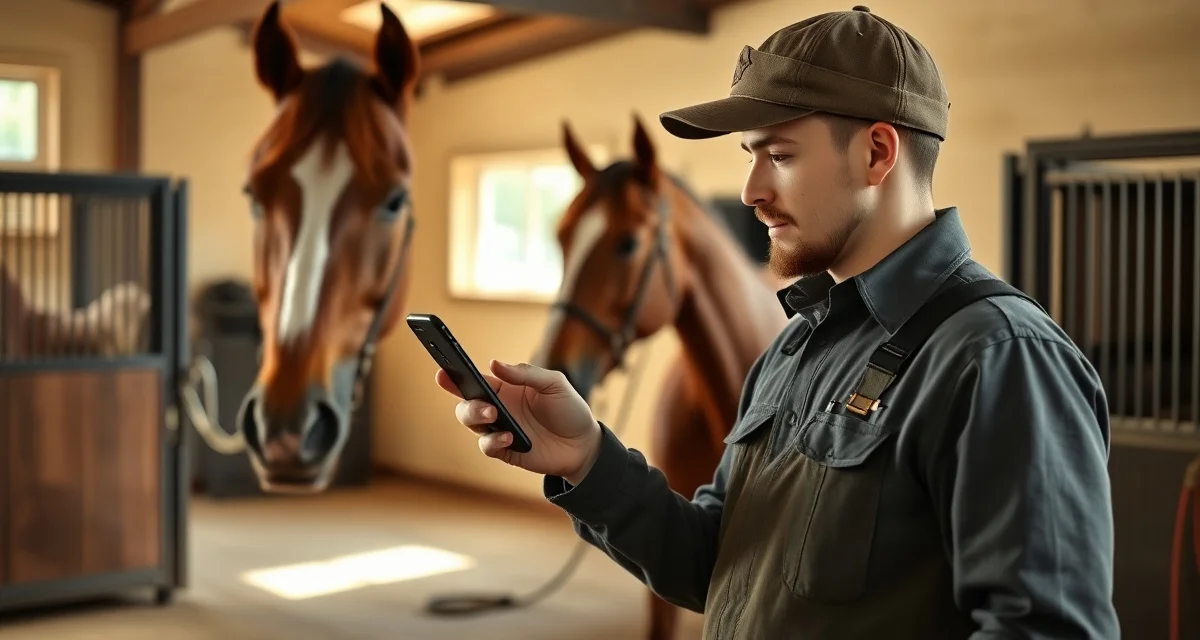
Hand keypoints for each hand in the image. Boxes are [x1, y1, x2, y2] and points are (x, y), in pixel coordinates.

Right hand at [435, 360, 601, 483]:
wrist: (584, 444)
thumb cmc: (569, 408)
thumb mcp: (554, 383)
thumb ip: (525, 373)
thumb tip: (493, 364)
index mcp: (505, 388)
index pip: (474, 380)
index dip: (455, 376)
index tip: (442, 372)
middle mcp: (498, 408)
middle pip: (466, 404)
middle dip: (468, 403)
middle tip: (486, 405)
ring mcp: (499, 430)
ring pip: (471, 424)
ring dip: (477, 419)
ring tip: (494, 416)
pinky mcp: (505, 451)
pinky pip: (488, 446)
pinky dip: (493, 441)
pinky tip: (509, 437)